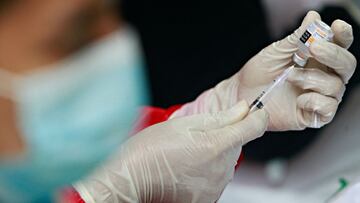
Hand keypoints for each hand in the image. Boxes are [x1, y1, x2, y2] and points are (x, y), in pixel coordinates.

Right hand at [74, 101, 267, 202]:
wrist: (131, 180)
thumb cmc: (150, 150)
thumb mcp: (183, 124)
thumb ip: (219, 118)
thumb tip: (243, 109)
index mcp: (216, 145)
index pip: (254, 128)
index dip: (257, 116)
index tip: (254, 112)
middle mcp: (221, 169)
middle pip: (237, 145)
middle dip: (224, 137)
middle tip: (197, 136)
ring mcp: (216, 186)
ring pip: (225, 162)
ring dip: (214, 155)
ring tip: (187, 153)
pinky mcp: (208, 199)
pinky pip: (216, 178)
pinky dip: (207, 171)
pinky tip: (187, 167)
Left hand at [172, 11, 355, 130]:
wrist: (240, 94)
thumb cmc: (259, 72)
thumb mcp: (277, 51)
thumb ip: (297, 37)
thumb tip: (314, 17)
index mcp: (317, 59)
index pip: (339, 46)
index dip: (343, 36)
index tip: (337, 27)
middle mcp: (322, 77)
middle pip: (346, 65)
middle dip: (334, 55)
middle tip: (314, 48)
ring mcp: (318, 96)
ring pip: (336, 86)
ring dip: (312, 78)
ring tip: (290, 77)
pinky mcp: (312, 114)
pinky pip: (328, 108)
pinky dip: (315, 101)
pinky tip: (299, 99)